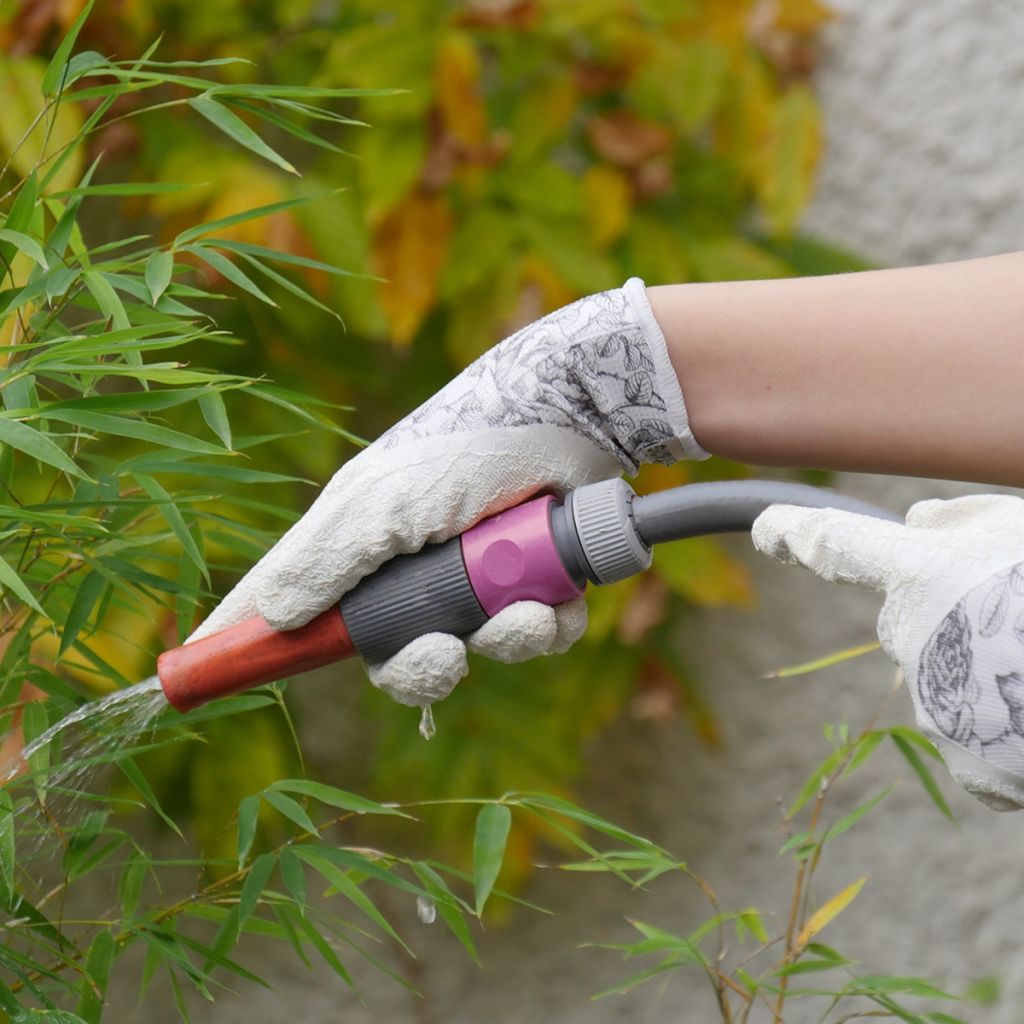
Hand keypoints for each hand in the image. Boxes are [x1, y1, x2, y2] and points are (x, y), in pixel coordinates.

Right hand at [191, 278, 705, 705]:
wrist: (569, 414)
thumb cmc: (463, 449)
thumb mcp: (383, 503)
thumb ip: (327, 560)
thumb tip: (274, 615)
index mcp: (363, 543)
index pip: (291, 598)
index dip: (253, 637)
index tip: (201, 674)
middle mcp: (412, 566)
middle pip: (393, 655)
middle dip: (424, 668)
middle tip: (445, 656)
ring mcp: (475, 577)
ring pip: (474, 652)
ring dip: (504, 638)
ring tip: (526, 607)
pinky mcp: (535, 580)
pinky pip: (535, 635)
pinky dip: (548, 621)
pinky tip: (556, 591)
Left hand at [753, 495, 1023, 810]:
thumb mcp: (1016, 529)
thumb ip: (959, 522)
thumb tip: (917, 522)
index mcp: (920, 573)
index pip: (837, 544)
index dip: (796, 533)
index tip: (768, 527)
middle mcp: (909, 636)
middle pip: (909, 618)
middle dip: (950, 614)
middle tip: (1016, 614)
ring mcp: (933, 702)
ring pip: (947, 675)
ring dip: (985, 670)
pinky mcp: (967, 760)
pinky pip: (973, 736)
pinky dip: (1004, 728)